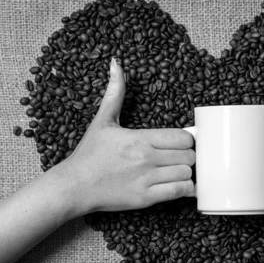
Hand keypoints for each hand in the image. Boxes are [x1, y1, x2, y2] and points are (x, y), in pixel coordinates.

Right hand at [60, 58, 195, 213]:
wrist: (74, 186)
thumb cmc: (89, 154)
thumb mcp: (102, 121)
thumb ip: (115, 93)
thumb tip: (116, 63)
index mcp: (140, 138)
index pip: (182, 137)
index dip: (187, 139)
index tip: (180, 143)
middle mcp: (146, 158)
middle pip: (189, 155)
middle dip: (188, 156)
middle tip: (180, 157)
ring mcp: (146, 179)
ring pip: (187, 174)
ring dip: (187, 173)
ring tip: (177, 172)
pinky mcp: (145, 198)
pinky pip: (179, 192)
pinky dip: (185, 190)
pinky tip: (180, 186)